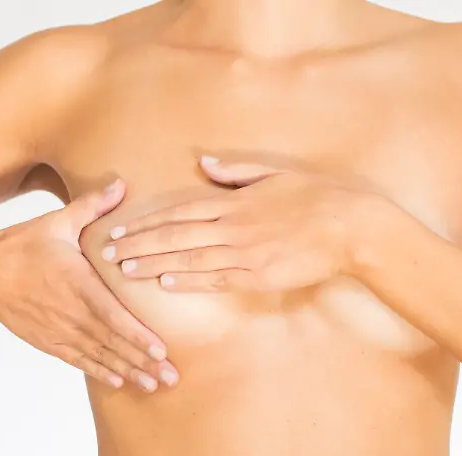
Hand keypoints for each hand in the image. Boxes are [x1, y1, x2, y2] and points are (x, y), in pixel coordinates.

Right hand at [0, 179, 177, 391]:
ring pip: (99, 356)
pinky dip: (100, 371)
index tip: (161, 349)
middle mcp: (70, 314)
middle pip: (112, 343)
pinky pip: (78, 361)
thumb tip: (121, 183)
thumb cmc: (22, 245)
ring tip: (153, 386)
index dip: (138, 336)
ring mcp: (58, 331)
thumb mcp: (58, 221)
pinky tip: (120, 382)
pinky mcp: (47, 341)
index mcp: (77, 284)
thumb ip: (92, 205)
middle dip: (144, 362)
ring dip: (127, 372)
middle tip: (171, 377)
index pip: (113, 316)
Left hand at [101, 157, 380, 291]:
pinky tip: (166, 284)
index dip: (148, 222)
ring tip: (127, 270)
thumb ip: (238, 171)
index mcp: (236, 201)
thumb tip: (206, 164)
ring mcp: (246, 253)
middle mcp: (234, 227)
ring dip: (155, 265)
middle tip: (109, 253)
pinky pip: (217, 279)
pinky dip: (189, 281)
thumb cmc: (319, 196)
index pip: (181, 212)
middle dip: (140, 245)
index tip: (122, 229)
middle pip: (176, 236)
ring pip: (191, 260)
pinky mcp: (260, 275)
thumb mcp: (277, 173)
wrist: (353, 227)